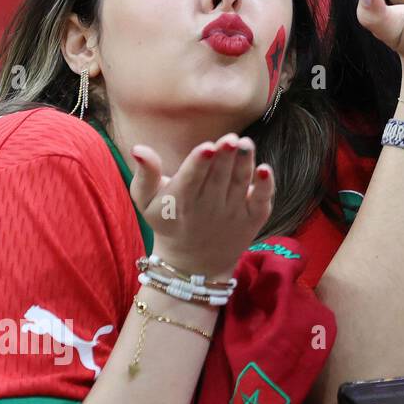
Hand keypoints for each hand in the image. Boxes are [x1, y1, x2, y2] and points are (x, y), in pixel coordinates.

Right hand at [128, 134, 274, 280]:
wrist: (194, 264)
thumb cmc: (169, 221)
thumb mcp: (147, 202)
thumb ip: (145, 175)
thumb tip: (138, 148)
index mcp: (181, 202)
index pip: (190, 180)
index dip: (198, 164)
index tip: (207, 147)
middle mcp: (209, 208)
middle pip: (218, 178)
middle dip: (225, 158)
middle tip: (231, 138)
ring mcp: (233, 213)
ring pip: (240, 184)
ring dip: (245, 164)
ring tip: (246, 144)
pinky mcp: (253, 217)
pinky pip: (261, 200)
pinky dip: (265, 186)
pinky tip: (265, 169)